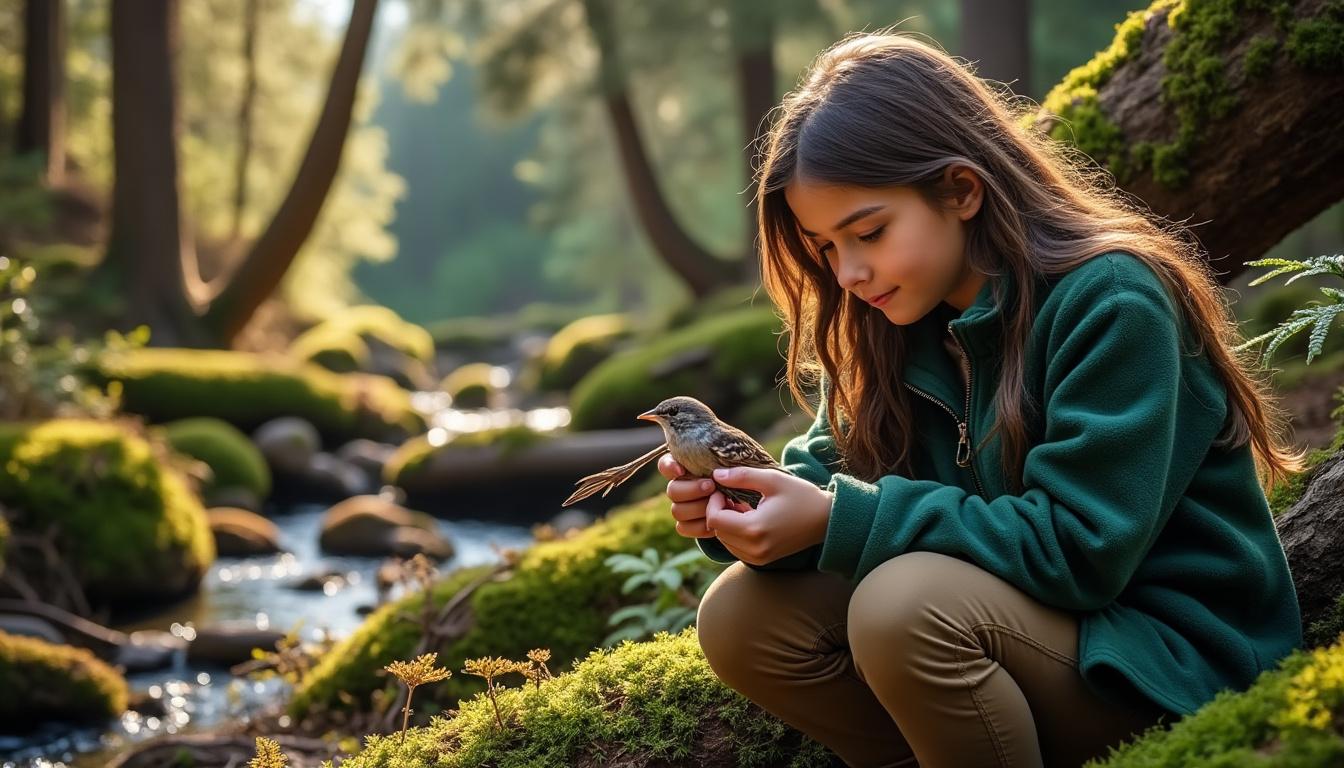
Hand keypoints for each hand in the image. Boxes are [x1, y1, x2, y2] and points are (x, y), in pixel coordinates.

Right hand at [658, 453, 750, 538]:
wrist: (759, 511)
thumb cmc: (753, 485)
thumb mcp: (755, 475)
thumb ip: (740, 471)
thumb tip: (718, 475)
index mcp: (691, 467)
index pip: (667, 464)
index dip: (669, 466)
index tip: (681, 470)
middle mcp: (684, 486)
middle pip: (672, 490)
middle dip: (691, 489)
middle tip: (711, 487)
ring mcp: (685, 507)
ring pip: (677, 510)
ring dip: (697, 508)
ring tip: (720, 505)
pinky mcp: (690, 525)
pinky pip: (683, 528)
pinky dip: (699, 526)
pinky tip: (718, 523)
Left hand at [705, 466, 833, 565]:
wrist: (826, 520)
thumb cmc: (801, 496)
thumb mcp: (772, 479)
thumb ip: (741, 476)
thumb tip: (716, 475)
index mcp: (755, 529)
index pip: (714, 519)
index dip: (713, 502)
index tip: (724, 490)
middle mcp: (754, 549)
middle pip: (717, 531)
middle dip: (719, 512)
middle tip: (732, 496)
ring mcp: (758, 558)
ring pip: (724, 541)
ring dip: (726, 523)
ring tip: (742, 507)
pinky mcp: (762, 561)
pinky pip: (735, 548)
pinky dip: (735, 534)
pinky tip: (749, 519)